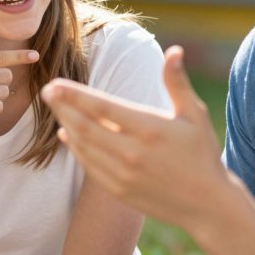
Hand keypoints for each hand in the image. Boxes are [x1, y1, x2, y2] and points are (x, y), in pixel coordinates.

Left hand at [41, 46, 225, 229]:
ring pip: (83, 145)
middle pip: (85, 125)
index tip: (56, 83)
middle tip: (47, 91)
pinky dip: (75, 148)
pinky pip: (89, 165)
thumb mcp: (194, 115)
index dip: (74, 94)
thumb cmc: (202, 154)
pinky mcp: (119, 190)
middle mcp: (132, 153)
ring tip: (55, 107)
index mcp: (149, 128)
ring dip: (65, 124)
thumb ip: (177, 82)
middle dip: (62, 107)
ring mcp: (123, 174)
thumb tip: (173, 50)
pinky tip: (67, 133)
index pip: (102, 107)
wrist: (207, 205)